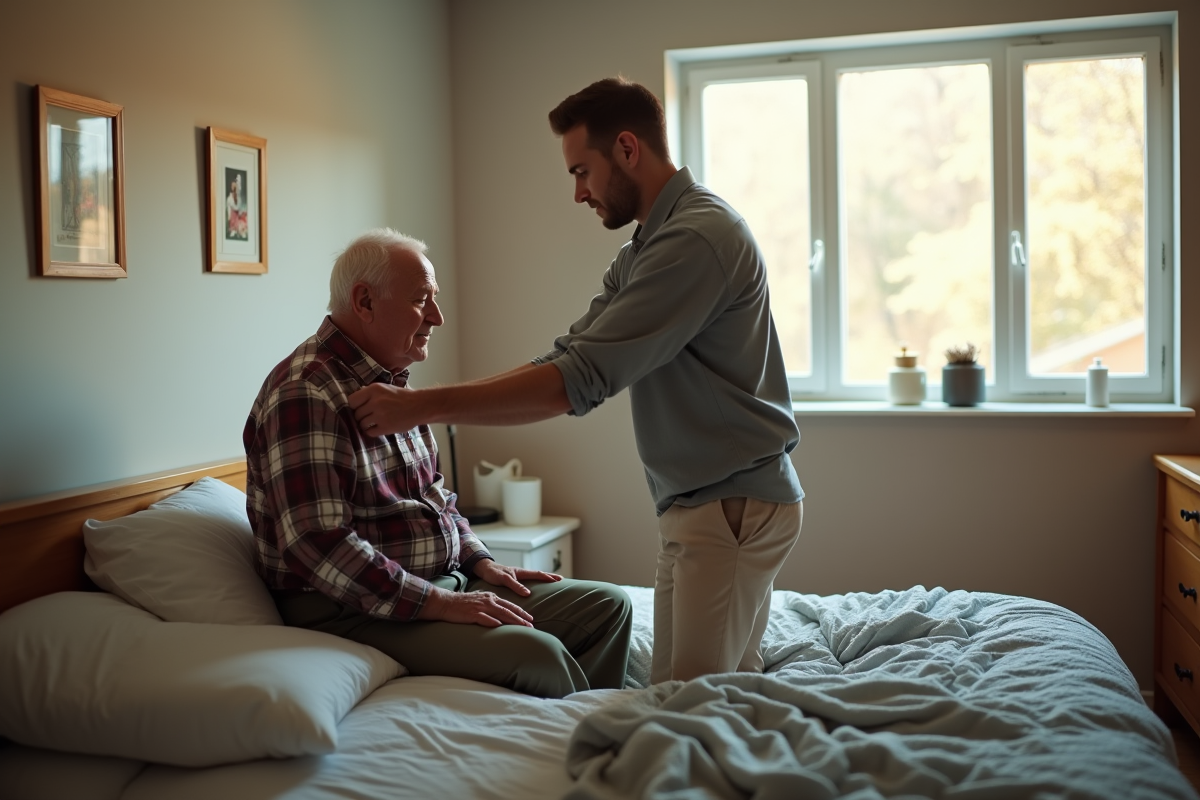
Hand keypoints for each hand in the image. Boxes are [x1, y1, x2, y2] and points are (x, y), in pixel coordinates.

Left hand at [348, 383, 421, 435]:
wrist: (419, 406)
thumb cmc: (402, 396)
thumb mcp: (385, 388)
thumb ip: (370, 393)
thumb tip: (355, 399)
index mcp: (374, 389)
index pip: (352, 400)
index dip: (355, 406)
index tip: (360, 407)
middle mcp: (375, 402)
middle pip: (357, 413)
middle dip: (361, 416)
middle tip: (369, 416)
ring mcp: (380, 415)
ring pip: (362, 424)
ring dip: (365, 425)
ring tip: (374, 423)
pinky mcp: (385, 427)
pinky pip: (369, 432)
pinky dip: (372, 431)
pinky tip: (377, 428)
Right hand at [415, 586, 534, 627]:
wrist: (445, 602)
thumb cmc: (462, 604)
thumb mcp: (479, 602)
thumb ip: (491, 607)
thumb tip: (501, 617)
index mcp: (491, 597)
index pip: (509, 605)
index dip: (521, 612)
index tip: (531, 619)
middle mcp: (488, 601)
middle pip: (508, 610)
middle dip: (522, 618)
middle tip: (532, 625)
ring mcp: (480, 607)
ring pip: (500, 614)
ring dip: (513, 621)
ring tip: (523, 627)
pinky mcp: (472, 613)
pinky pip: (484, 618)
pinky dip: (492, 622)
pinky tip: (499, 626)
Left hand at [472, 558, 561, 596]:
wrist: (484, 569)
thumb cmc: (493, 573)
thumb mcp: (504, 579)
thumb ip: (515, 586)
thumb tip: (528, 594)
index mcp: (520, 572)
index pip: (537, 574)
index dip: (548, 577)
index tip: (558, 580)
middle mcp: (521, 574)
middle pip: (538, 574)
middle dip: (550, 576)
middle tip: (561, 579)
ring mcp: (518, 576)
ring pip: (534, 577)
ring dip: (544, 579)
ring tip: (553, 582)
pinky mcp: (514, 580)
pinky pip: (528, 581)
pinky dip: (535, 582)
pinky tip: (537, 587)